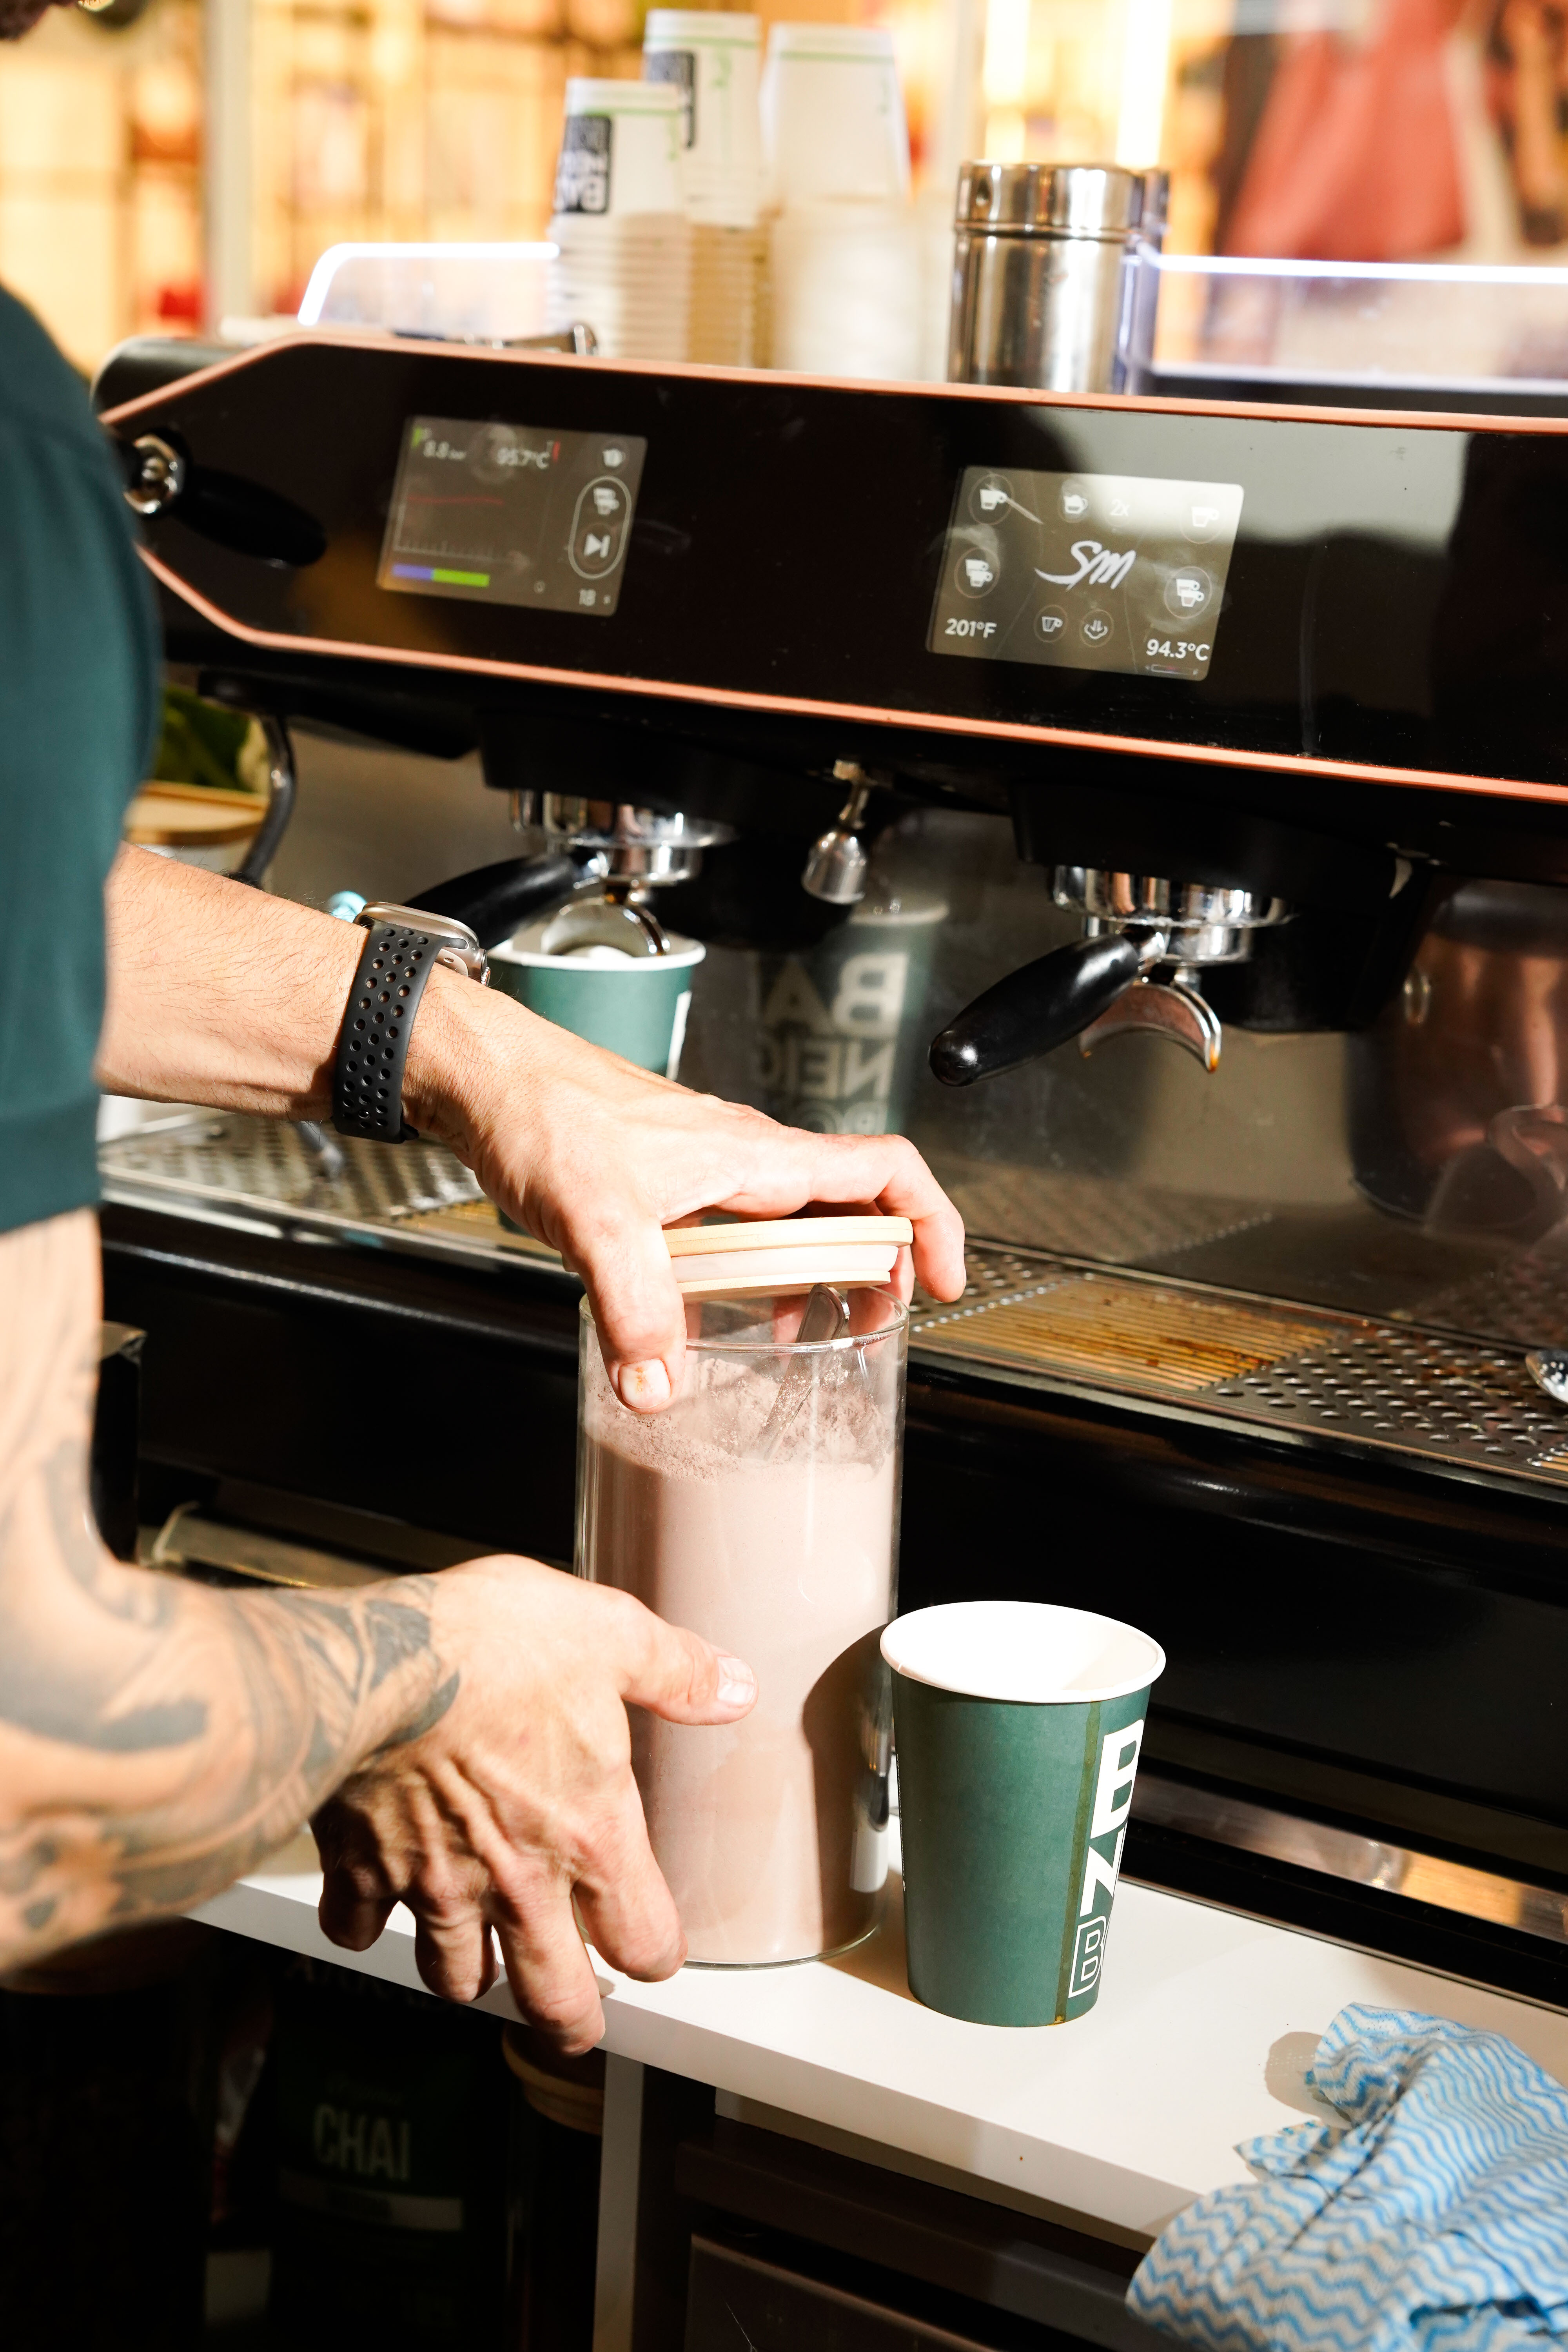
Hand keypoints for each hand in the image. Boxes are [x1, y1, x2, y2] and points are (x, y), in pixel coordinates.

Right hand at [311, 1556, 754, 2050]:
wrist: (375, 1661)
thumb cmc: (492, 1646)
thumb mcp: (609, 1635)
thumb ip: (677, 1672)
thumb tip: (735, 1689)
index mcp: (589, 1835)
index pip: (643, 1943)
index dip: (653, 1954)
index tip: (649, 1948)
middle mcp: (516, 1881)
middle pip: (553, 2001)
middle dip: (568, 2023)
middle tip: (572, 2021)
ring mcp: (435, 1885)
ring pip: (454, 1979)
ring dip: (467, 1972)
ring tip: (477, 1959)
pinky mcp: (361, 1871)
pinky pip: (359, 1930)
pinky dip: (366, 1923)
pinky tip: (374, 1899)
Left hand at [407, 976, 966, 1412]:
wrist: (485, 1078)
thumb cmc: (542, 1112)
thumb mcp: (597, 1219)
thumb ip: (636, 1307)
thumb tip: (659, 1384)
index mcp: (756, 1156)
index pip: (885, 1170)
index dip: (932, 1224)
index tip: (944, 1280)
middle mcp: (744, 1158)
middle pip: (853, 1205)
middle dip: (881, 1268)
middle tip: (877, 1329)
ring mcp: (708, 1170)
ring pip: (794, 1222)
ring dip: (816, 1277)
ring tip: (811, 1335)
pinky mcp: (667, 1186)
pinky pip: (736, 1234)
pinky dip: (748, 1277)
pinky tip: (713, 1320)